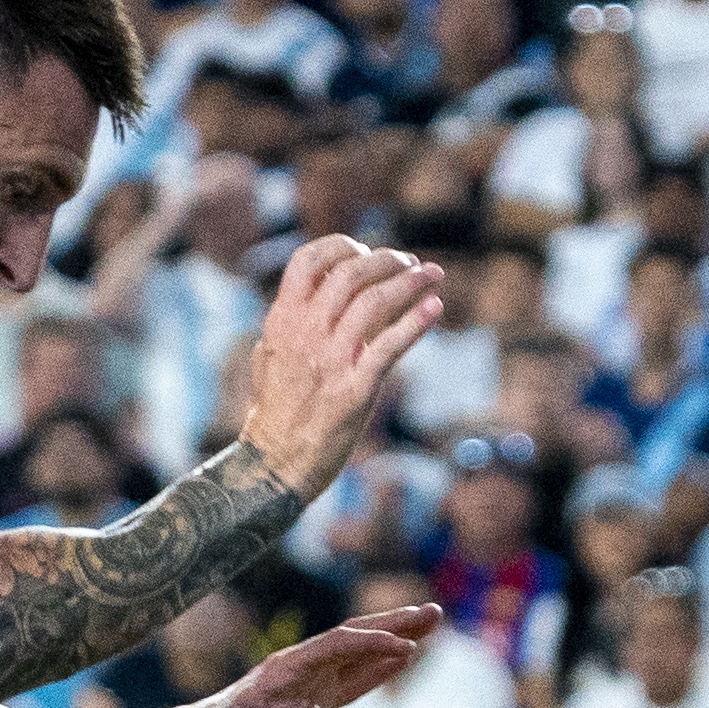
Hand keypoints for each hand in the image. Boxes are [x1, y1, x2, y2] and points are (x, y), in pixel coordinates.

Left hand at [199, 603, 436, 707]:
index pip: (339, 645)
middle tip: (436, 612)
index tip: (407, 649)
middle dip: (396, 624)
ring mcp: (312, 684)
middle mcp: (304, 668)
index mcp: (289, 667)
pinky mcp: (316, 704)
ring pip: (362, 655)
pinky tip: (403, 659)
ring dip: (396, 639)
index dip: (372, 645)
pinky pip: (355, 682)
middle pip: (357, 636)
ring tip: (431, 625)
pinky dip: (380, 669)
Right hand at [236, 239, 446, 495]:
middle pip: (350, 273)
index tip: (364, 249)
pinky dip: (417, 321)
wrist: (278, 461)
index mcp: (282, 319)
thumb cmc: (277, 410)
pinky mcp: (356, 388)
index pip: (308, 260)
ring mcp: (331, 360)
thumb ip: (294, 320)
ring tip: (432, 274)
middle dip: (386, 260)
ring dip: (410, 282)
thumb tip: (320, 292)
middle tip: (408, 262)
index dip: (340, 245)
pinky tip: (435, 307)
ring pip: (376, 302)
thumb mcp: (273, 354)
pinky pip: (392, 345)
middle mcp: (306, 332)